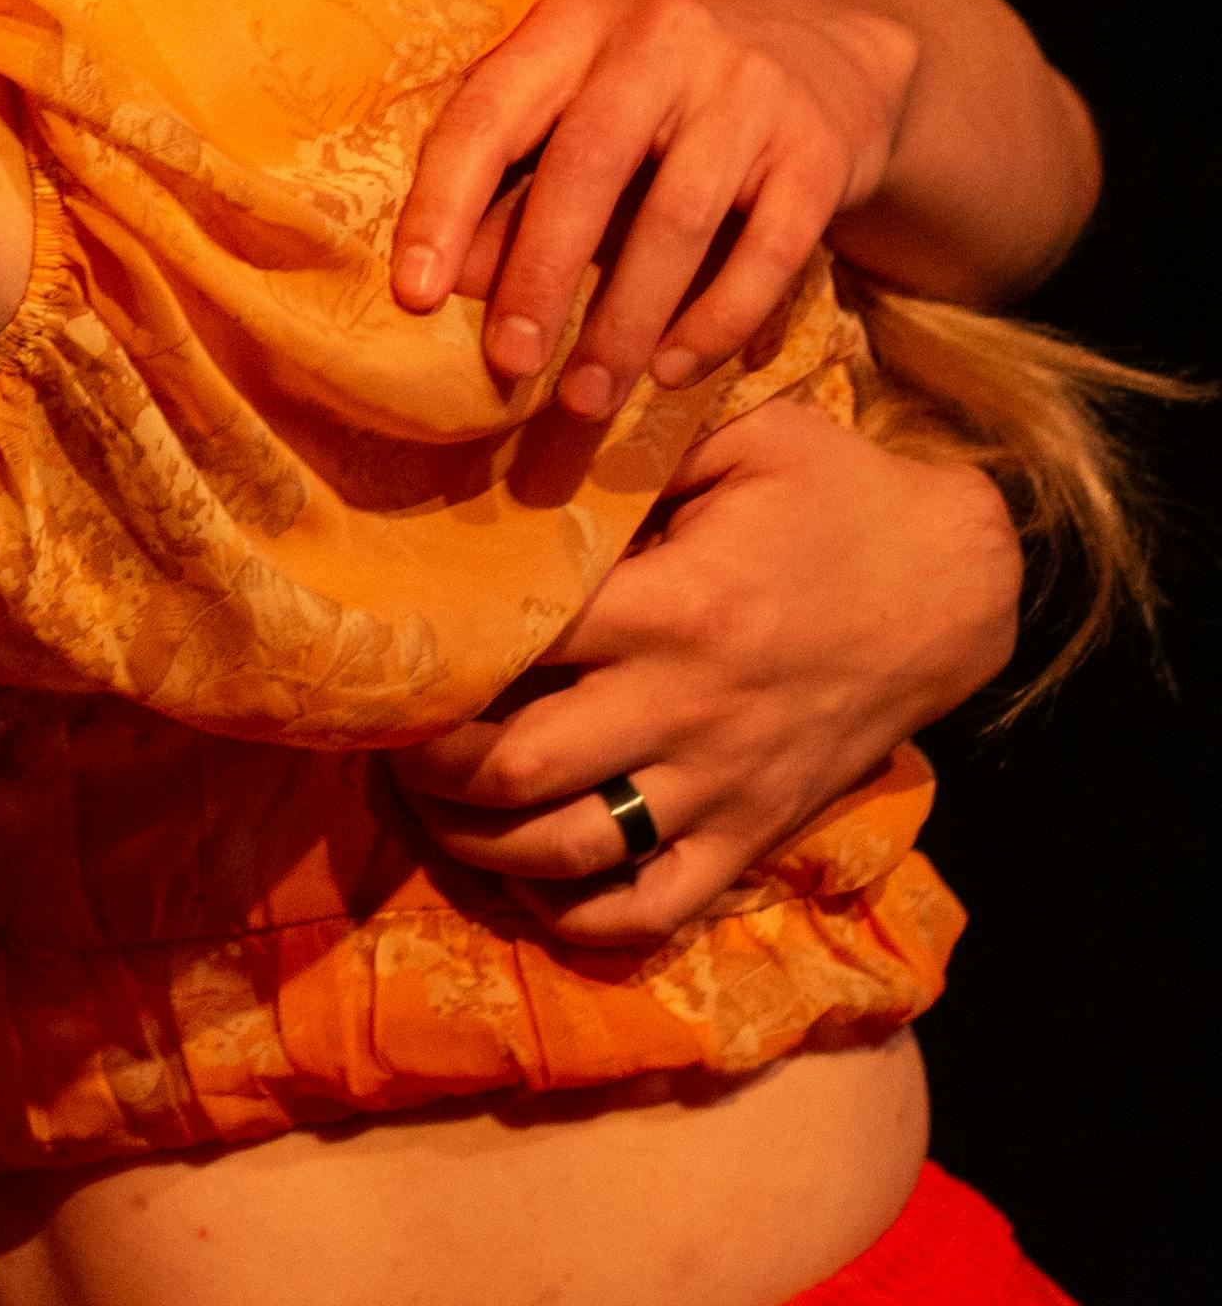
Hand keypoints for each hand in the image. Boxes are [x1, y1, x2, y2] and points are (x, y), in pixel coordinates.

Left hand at [390, 397, 1018, 942]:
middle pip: (517, 768)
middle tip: (384, 735)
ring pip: (572, 850)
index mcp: (674, 606)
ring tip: (429, 804)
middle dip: (429, 764)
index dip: (434, 652)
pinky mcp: (756, 832)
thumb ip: (629, 443)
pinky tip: (526, 876)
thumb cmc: (835, 495)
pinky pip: (656, 906)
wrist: (961, 585)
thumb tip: (511, 432)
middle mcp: (689, 707)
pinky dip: (579, 911)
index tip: (382, 645)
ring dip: (477, 843)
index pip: (516, 644)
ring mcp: (723, 783)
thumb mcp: (742, 434)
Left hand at [397, 0, 921, 414]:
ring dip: (626, 321)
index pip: (489, 114)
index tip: (414, 294)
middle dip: (540, 276)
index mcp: (570, 29)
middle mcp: (658, 43)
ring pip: (678, 220)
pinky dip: (715, 320)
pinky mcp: (817, 152)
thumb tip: (444, 285)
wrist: (826, 57)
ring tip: (585, 396)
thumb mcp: (574, 114)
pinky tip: (671, 371)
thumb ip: (509, 185)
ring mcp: (747, 93)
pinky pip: (767, 252)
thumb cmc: (657, 102)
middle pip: (586, 168)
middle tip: (509, 365)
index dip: (444, 205)